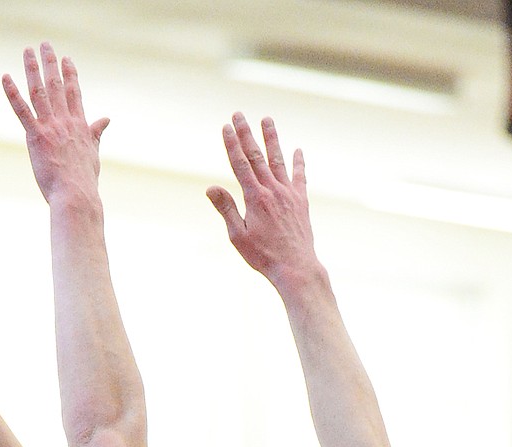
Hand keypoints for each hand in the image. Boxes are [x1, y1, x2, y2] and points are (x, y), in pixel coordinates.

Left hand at [3, 43, 108, 206]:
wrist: (76, 196)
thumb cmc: (84, 181)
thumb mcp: (93, 154)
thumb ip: (96, 134)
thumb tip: (106, 119)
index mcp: (79, 126)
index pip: (74, 93)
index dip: (70, 74)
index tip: (66, 59)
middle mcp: (65, 121)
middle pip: (57, 85)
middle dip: (51, 63)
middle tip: (45, 44)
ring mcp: (51, 127)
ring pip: (40, 91)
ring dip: (32, 68)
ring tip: (28, 51)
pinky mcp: (36, 136)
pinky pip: (22, 110)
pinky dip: (12, 92)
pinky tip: (5, 77)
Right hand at [207, 115, 319, 294]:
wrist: (295, 267)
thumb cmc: (263, 256)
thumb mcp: (238, 236)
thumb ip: (226, 209)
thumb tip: (210, 187)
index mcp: (254, 198)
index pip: (240, 164)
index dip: (232, 144)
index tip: (226, 127)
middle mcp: (272, 190)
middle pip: (257, 156)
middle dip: (246, 134)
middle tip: (239, 114)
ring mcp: (288, 193)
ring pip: (278, 159)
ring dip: (271, 138)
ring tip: (267, 119)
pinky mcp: (301, 201)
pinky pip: (299, 177)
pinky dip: (298, 162)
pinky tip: (297, 150)